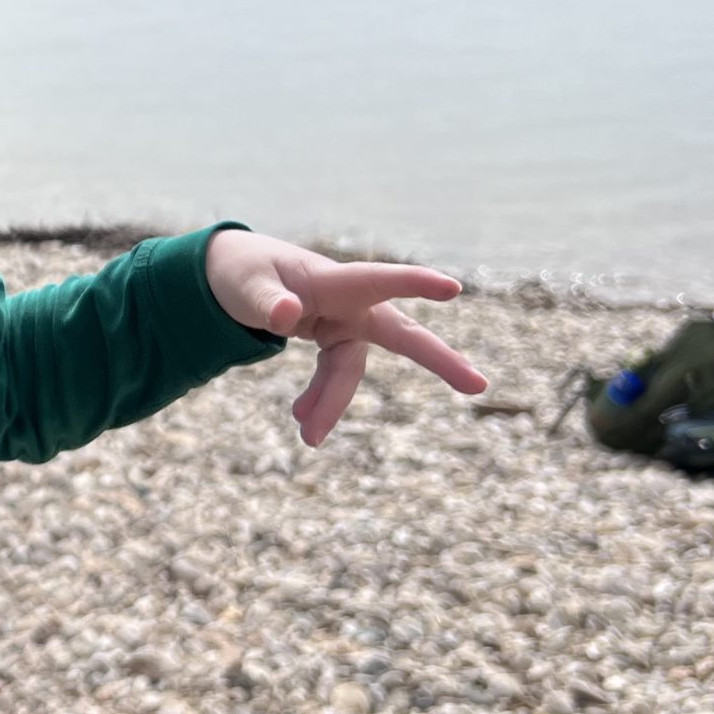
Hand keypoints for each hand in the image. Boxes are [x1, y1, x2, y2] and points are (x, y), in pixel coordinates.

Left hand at [204, 228, 488, 447]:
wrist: (234, 278)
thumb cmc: (244, 274)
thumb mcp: (245, 287)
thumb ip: (266, 302)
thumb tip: (286, 319)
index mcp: (332, 280)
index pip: (378, 279)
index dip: (414, 283)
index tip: (452, 287)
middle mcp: (348, 302)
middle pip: (400, 332)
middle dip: (438, 359)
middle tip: (479, 386)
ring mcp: (344, 322)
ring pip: (352, 368)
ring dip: (333, 402)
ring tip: (308, 438)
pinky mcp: (334, 339)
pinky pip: (335, 374)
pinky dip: (320, 399)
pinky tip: (303, 420)